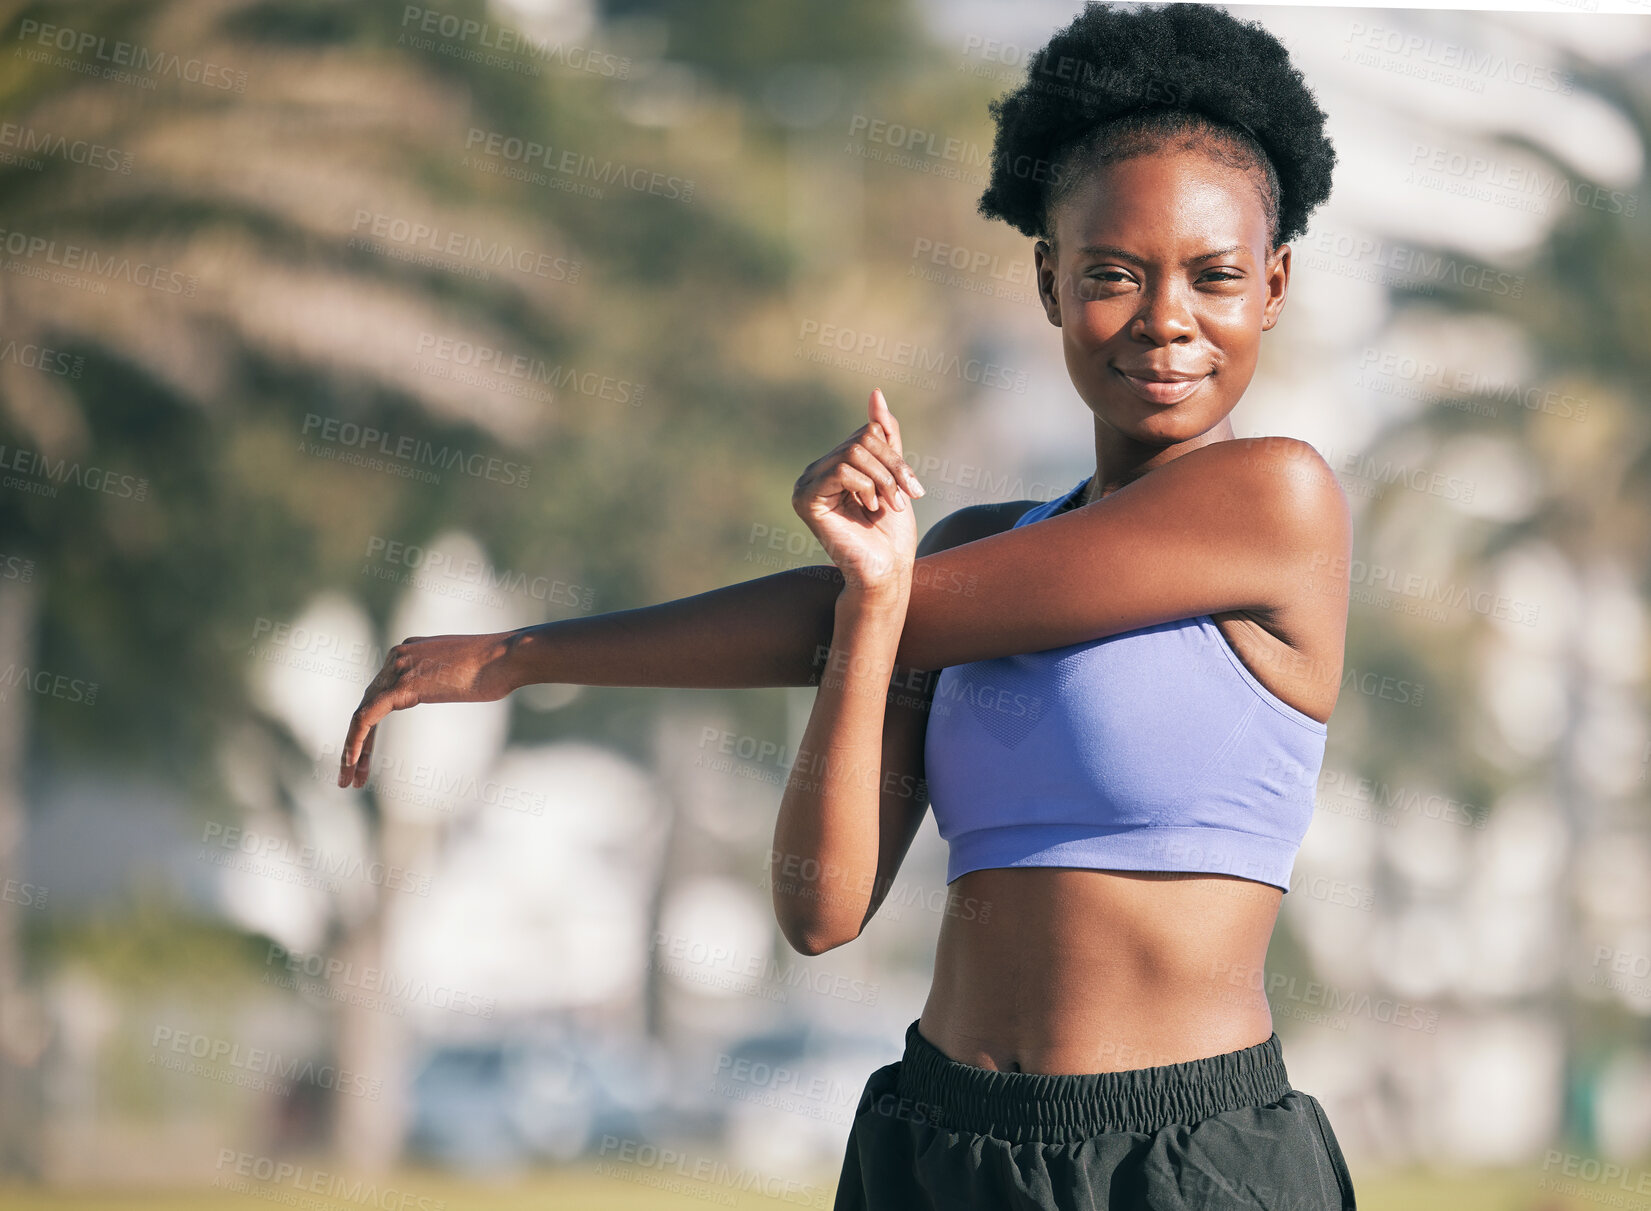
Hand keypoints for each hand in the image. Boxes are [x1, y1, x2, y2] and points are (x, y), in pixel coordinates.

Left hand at [337, 630, 519, 787]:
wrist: (509, 657)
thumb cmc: (501, 667)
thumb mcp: (464, 673)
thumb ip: (446, 678)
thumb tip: (453, 686)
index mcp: (410, 651)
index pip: (380, 693)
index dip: (371, 728)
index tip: (369, 757)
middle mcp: (398, 656)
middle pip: (367, 705)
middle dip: (358, 744)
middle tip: (353, 775)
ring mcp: (398, 669)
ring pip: (362, 715)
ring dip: (352, 750)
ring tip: (350, 780)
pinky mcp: (402, 686)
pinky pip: (367, 718)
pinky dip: (356, 743)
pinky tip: (352, 763)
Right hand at [792, 388, 923, 596]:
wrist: (885, 570)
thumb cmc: (890, 532)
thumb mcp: (894, 474)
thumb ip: (884, 436)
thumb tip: (876, 394)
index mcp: (834, 465)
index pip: (866, 434)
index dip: (894, 456)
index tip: (912, 489)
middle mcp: (815, 472)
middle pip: (861, 440)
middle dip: (892, 467)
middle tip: (905, 498)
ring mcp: (807, 484)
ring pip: (853, 452)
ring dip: (883, 480)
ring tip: (889, 507)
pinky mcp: (806, 499)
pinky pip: (842, 469)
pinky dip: (865, 487)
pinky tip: (868, 509)